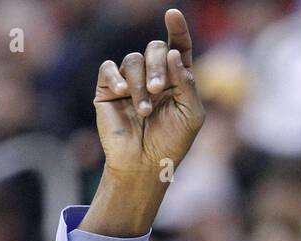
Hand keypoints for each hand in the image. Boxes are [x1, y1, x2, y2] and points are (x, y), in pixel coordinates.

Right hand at [94, 8, 203, 179]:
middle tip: (157, 90)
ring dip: (140, 83)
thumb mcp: (191, 114)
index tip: (173, 14)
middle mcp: (154, 75)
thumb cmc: (172, 142)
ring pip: (133, 60)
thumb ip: (186, 83)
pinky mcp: (108, 89)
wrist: (145, 165)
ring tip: (144, 110)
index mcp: (176, 79)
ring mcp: (130, 81)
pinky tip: (123, 92)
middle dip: (157, 66)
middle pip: (155, 49)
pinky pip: (109, 69)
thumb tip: (174, 53)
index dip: (177, 29)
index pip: (178, 47)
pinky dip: (116, 77)